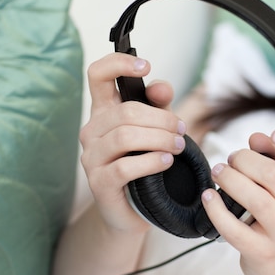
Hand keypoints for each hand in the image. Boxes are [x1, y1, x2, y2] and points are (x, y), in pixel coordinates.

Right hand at [79, 53, 186, 235]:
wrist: (133, 211)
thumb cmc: (145, 165)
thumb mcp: (157, 129)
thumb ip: (159, 105)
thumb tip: (161, 87)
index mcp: (103, 112)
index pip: (98, 75)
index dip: (119, 63)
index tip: (146, 66)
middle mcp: (92, 131)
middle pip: (125, 111)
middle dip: (161, 118)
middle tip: (182, 130)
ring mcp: (91, 158)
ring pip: (125, 137)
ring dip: (160, 139)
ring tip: (179, 146)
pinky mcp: (99, 183)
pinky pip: (124, 167)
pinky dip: (150, 161)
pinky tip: (166, 161)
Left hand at [201, 129, 274, 274]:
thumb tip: (256, 138)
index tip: (271, 134)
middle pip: (274, 177)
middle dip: (245, 159)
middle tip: (232, 158)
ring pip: (255, 199)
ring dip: (230, 179)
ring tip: (219, 171)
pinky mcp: (261, 254)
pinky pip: (233, 229)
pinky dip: (216, 208)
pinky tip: (208, 196)